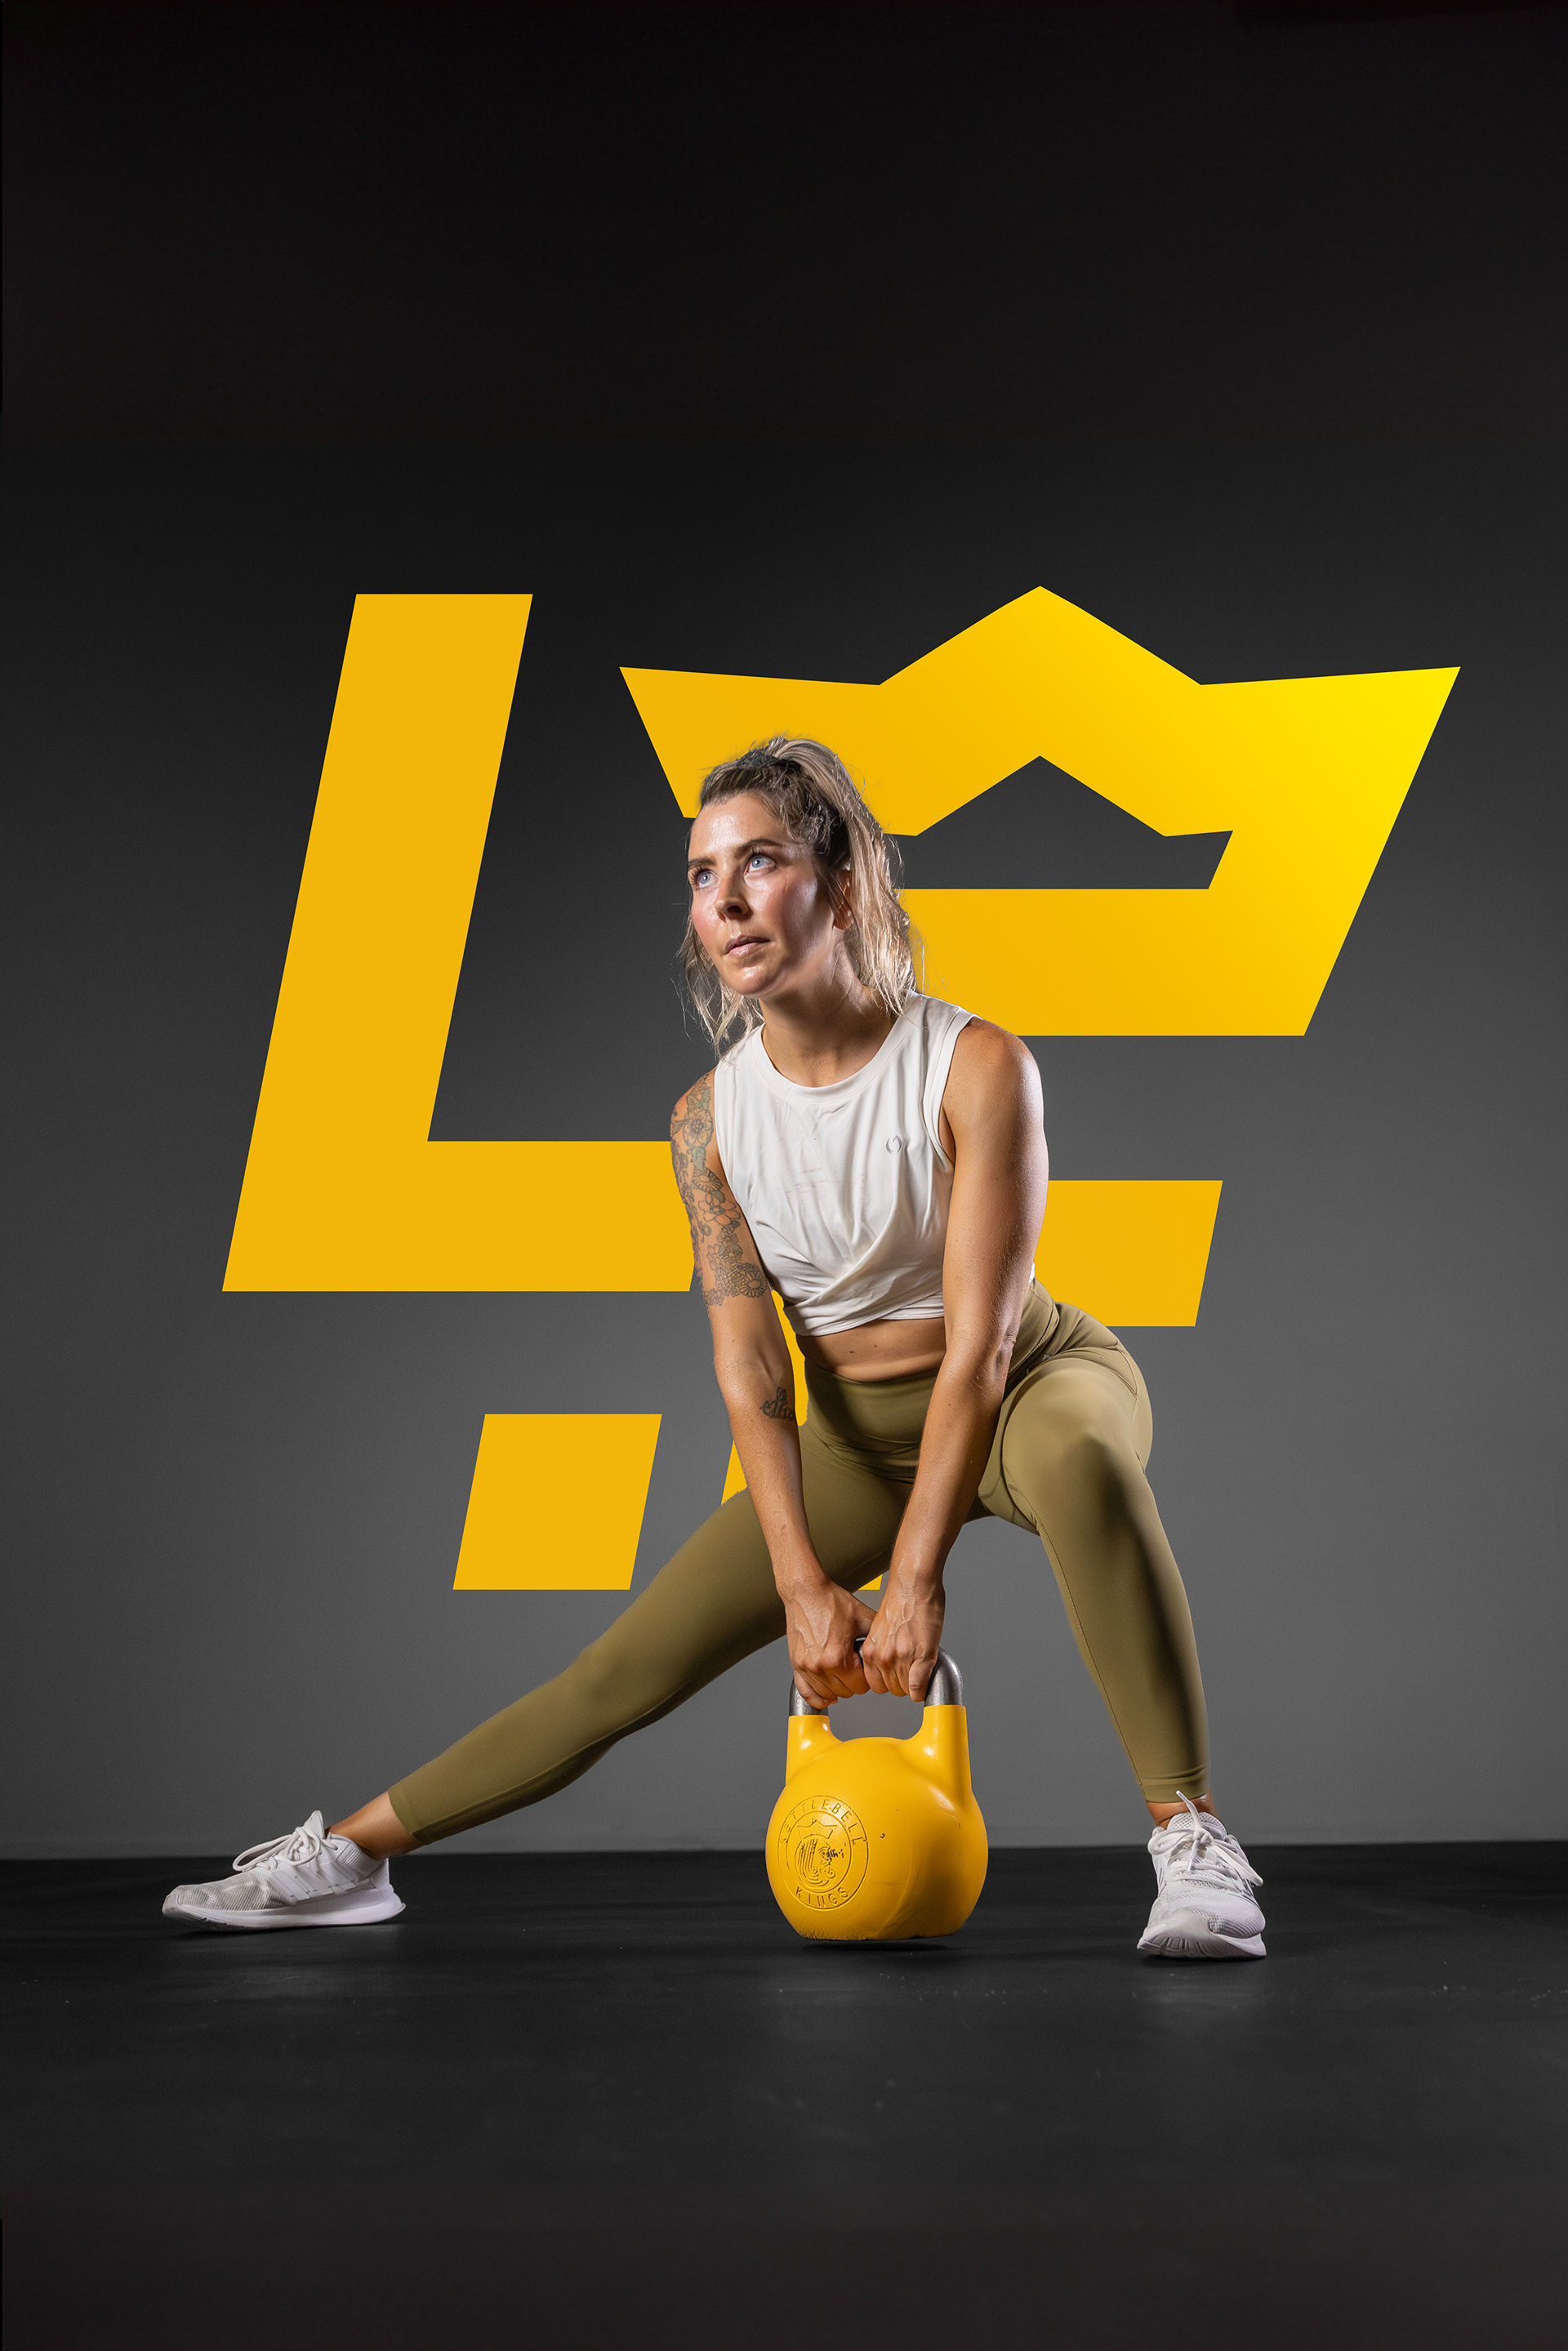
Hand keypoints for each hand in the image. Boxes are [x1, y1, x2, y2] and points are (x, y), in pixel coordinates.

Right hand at [785, 1580, 877, 1709]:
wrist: (806, 1592)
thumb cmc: (831, 1601)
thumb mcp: (863, 1617)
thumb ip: (877, 1638)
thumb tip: (888, 1651)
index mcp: (838, 1657)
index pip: (860, 1686)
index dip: (867, 1677)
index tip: (865, 1667)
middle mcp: (820, 1666)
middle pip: (845, 1692)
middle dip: (854, 1682)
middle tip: (854, 1667)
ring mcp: (806, 1667)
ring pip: (827, 1695)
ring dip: (838, 1688)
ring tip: (842, 1673)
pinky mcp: (796, 1665)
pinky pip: (806, 1692)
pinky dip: (817, 1696)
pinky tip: (826, 1691)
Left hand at [860, 1578, 945, 1701]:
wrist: (914, 1584)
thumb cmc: (901, 1599)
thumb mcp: (880, 1629)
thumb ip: (882, 1649)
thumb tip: (889, 1665)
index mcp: (870, 1650)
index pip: (875, 1684)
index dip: (888, 1681)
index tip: (896, 1675)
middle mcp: (882, 1656)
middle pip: (891, 1689)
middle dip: (902, 1682)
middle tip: (911, 1668)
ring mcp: (901, 1658)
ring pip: (906, 1690)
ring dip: (915, 1682)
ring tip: (920, 1665)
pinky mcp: (921, 1657)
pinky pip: (918, 1688)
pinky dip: (923, 1688)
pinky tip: (926, 1678)